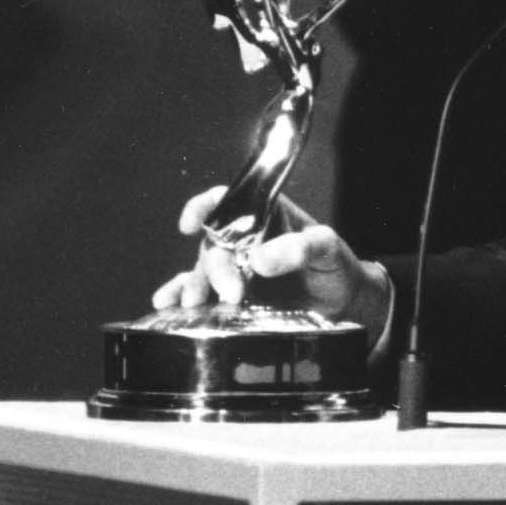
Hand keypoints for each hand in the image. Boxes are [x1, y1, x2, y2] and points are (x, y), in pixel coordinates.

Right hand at [149, 186, 390, 332]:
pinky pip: (199, 291)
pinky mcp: (230, 296)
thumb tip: (260, 258)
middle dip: (216, 268)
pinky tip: (164, 304)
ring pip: (202, 271)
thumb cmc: (334, 265)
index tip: (192, 222)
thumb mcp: (327, 249)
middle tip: (233, 293)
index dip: (205, 205)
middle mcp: (243, 239)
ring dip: (194, 285)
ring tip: (193, 304)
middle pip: (214, 244)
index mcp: (264, 215)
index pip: (228, 200)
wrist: (341, 302)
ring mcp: (235, 268)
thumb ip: (300, 248)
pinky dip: (178, 295)